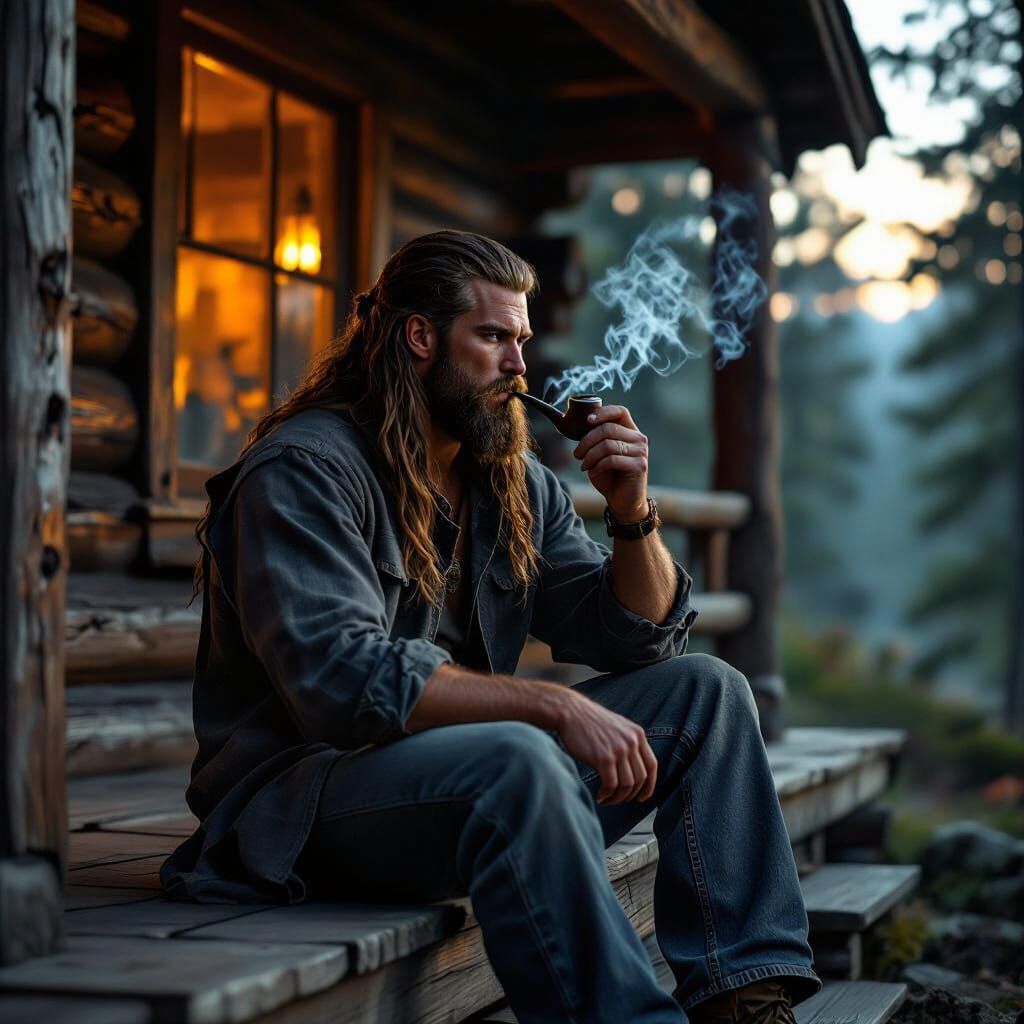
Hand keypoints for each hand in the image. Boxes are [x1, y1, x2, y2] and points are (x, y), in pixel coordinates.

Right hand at [556, 691, 657, 804]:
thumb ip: (628, 742)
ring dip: (618, 798)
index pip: (652, 765)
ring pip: (627, 785)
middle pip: (641, 778)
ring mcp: (619, 750)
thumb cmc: (589, 721)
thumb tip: (632, 768)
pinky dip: (606, 795)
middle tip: (620, 800)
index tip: (642, 797)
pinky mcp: (604, 758)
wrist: (570, 712)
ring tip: (608, 800)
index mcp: (637, 734)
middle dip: (631, 794)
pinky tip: (600, 796)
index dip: (649, 785)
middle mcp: (631, 742)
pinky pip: (611, 785)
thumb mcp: (617, 726)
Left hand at [572, 404, 648, 520]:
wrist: (623, 501)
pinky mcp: (639, 466)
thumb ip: (597, 438)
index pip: (620, 411)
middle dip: (587, 441)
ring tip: (583, 465)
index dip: (603, 412)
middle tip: (577, 454)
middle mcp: (639, 439)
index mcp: (630, 431)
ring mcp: (641, 452)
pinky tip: (593, 473)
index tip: (587, 420)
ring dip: (590, 456)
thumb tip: (581, 425)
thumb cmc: (610, 475)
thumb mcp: (601, 454)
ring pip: (607, 445)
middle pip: (608, 428)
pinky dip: (597, 466)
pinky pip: (611, 460)